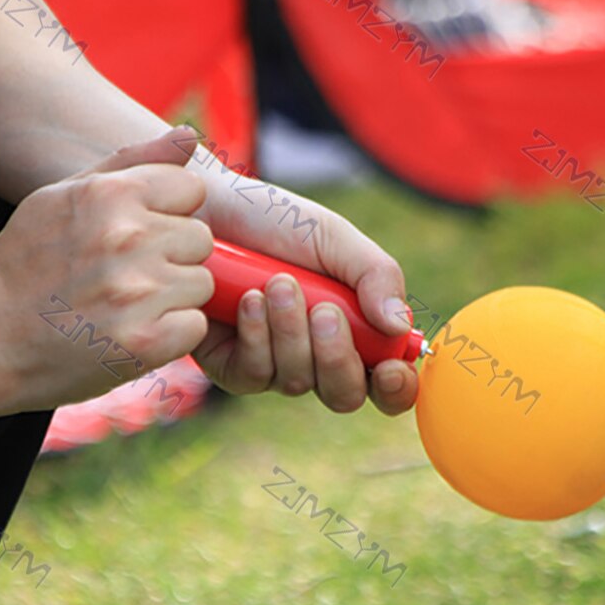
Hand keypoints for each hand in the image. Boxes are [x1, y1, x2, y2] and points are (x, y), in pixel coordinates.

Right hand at [0, 127, 212, 421]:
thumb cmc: (29, 264)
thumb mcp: (65, 196)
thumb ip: (133, 162)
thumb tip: (191, 134)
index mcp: (110, 195)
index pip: (192, 191)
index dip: (172, 214)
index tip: (141, 234)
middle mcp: (126, 238)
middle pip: (202, 239)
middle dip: (175, 257)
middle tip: (130, 275)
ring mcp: (137, 292)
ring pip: (203, 284)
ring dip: (175, 297)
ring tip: (129, 304)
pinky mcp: (145, 340)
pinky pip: (196, 325)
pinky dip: (173, 333)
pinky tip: (134, 330)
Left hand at [188, 147, 418, 415]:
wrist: (206, 209)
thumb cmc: (274, 221)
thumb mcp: (334, 238)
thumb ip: (376, 275)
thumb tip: (397, 326)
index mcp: (355, 328)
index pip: (387, 379)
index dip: (396, 387)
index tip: (390, 369)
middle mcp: (317, 355)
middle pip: (344, 394)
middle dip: (337, 357)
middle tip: (324, 311)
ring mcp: (275, 365)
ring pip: (298, 382)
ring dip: (291, 332)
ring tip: (278, 283)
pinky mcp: (232, 367)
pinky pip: (255, 375)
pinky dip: (257, 336)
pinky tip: (247, 300)